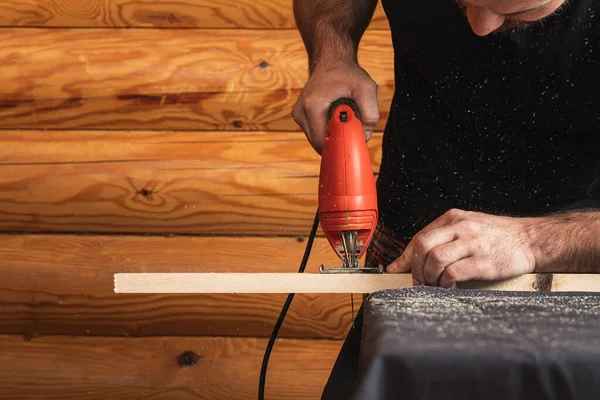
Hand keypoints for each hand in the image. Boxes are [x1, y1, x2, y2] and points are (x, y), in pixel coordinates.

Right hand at [292, 61, 378, 153]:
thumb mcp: (366, 88)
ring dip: (331, 135)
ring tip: (341, 120)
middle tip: (349, 128)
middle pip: (318, 143)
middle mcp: (300, 111)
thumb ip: (371, 112)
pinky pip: (314, 133)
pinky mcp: (299, 116)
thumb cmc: (347, 73)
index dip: (338, 144)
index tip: (351, 140)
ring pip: (316, 139)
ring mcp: (298, 114)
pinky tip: (334, 118)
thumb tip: (365, 135)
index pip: (321, 141)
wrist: (331, 61)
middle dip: (336, 140)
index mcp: (312, 106)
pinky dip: (325, 130)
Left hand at [386, 209, 535, 287]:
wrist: (531, 239)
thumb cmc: (496, 236)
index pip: (419, 237)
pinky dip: (446, 283)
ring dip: (430, 277)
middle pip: (423, 246)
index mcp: (453, 218)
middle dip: (416, 269)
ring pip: (436, 260)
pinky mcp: (483, 261)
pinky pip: (454, 273)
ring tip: (435, 284)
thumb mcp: (466, 228)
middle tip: (419, 281)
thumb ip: (439, 239)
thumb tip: (406, 260)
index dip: (407, 258)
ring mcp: (473, 244)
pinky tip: (451, 286)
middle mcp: (461, 228)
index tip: (398, 271)